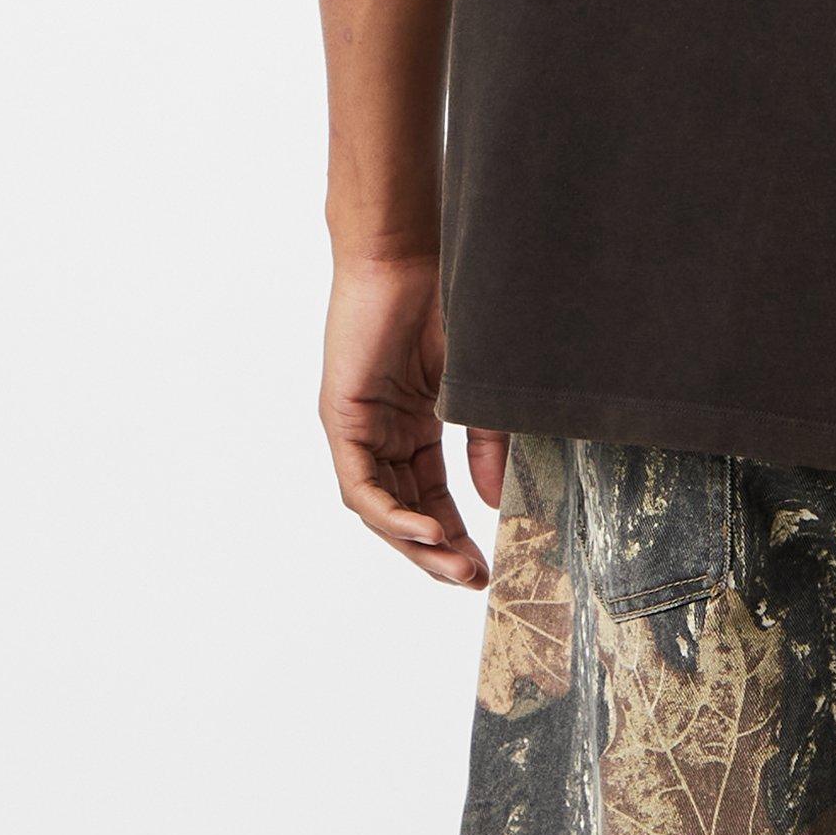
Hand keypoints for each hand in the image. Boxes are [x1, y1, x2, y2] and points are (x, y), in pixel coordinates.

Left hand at [320, 255, 507, 586]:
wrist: (411, 255)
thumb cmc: (447, 304)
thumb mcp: (475, 391)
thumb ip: (484, 445)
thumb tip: (494, 503)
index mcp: (413, 424)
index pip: (429, 496)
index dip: (457, 533)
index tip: (487, 567)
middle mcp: (381, 433)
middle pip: (403, 511)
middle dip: (437, 552)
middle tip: (472, 580)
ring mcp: (358, 428)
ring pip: (380, 507)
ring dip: (415, 542)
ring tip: (454, 564)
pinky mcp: (341, 419)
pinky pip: (361, 485)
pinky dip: (391, 513)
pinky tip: (427, 530)